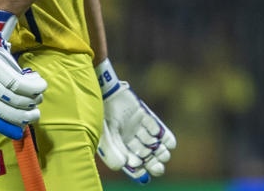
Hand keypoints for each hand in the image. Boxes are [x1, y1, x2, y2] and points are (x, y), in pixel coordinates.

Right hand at [95, 59, 175, 182]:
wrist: (103, 92)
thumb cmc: (100, 116)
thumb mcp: (103, 136)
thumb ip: (112, 152)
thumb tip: (124, 165)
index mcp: (118, 147)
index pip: (132, 164)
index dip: (139, 170)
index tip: (144, 170)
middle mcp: (129, 139)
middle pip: (145, 155)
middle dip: (153, 163)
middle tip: (159, 168)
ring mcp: (137, 127)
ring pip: (152, 142)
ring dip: (160, 150)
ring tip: (163, 153)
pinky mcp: (143, 115)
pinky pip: (155, 126)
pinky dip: (161, 133)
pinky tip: (162, 138)